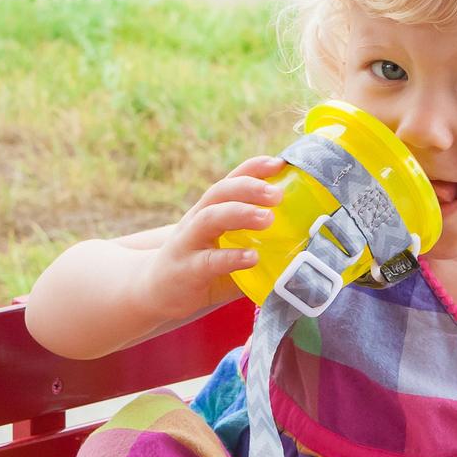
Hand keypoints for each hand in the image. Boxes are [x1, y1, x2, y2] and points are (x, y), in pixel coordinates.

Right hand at [135, 156, 284, 322]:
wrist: (154, 294)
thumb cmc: (201, 271)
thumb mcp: (229, 253)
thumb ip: (258, 250)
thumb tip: (302, 254)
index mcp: (210, 211)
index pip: (231, 181)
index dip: (253, 168)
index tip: (279, 163)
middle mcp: (197, 221)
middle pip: (220, 192)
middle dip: (249, 187)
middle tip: (278, 194)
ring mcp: (189, 244)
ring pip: (210, 218)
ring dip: (240, 214)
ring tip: (268, 218)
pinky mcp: (186, 270)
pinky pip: (209, 260)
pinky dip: (231, 258)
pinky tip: (253, 258)